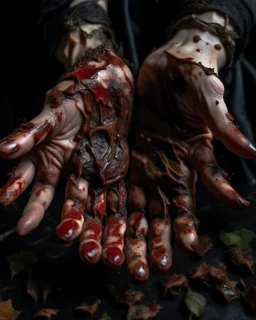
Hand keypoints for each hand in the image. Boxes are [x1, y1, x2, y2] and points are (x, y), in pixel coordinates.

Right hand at [0, 48, 133, 267]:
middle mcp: (71, 173)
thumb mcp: (53, 113)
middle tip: (64, 241)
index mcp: (52, 162)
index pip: (38, 189)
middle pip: (67, 204)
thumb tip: (2, 150)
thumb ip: (32, 132)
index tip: (20, 222)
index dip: (30, 205)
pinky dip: (118, 212)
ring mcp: (95, 174)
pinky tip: (122, 229)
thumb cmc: (75, 97)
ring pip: (95, 205)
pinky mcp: (118, 172)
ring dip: (95, 227)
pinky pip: (119, 194)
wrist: (107, 85)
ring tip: (96, 252)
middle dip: (66, 223)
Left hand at [124, 25, 255, 281]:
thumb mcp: (207, 100)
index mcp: (189, 160)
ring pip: (133, 203)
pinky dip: (104, 202)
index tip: (189, 248)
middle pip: (158, 211)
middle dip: (153, 240)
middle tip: (145, 271)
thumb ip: (223, 126)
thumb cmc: (193, 80)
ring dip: (126, 231)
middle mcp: (165, 168)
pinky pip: (113, 180)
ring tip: (116, 258)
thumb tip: (251, 153)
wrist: (168, 66)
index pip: (189, 198)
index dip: (189, 222)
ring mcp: (143, 162)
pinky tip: (95, 222)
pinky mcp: (124, 153)